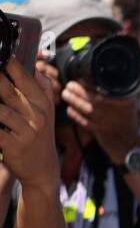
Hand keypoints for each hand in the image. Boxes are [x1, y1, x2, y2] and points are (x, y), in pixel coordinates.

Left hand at [0, 59, 59, 191]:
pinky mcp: (13, 146)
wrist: (43, 170)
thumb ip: (41, 90)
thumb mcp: (46, 113)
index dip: (13, 67)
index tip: (3, 58)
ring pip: (1, 111)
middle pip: (11, 92)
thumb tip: (35, 68)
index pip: (28, 80)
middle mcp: (38, 116)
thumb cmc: (40, 138)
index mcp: (45, 105)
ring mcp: (27, 132)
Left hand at [60, 81, 139, 164]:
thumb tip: (96, 82)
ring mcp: (107, 122)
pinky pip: (84, 122)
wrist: (128, 144)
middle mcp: (116, 111)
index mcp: (124, 102)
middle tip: (69, 85)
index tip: (81, 79)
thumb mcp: (128, 105)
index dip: (91, 83)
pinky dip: (75, 115)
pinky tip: (69, 109)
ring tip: (66, 94)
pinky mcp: (99, 131)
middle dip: (79, 90)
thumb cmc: (126, 122)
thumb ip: (117, 95)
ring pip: (87, 109)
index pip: (106, 89)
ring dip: (74, 100)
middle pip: (94, 98)